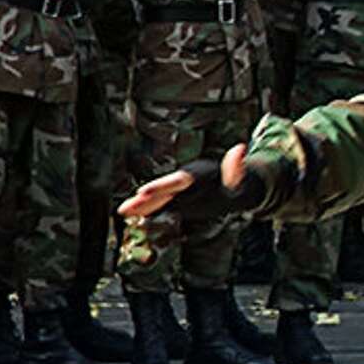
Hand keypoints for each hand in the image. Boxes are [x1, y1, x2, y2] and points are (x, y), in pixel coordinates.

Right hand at [118, 143, 258, 219]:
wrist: (236, 186)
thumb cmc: (239, 184)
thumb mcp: (241, 179)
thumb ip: (237, 167)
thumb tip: (241, 149)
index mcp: (197, 176)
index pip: (177, 181)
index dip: (161, 187)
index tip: (144, 191)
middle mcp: (184, 182)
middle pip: (162, 190)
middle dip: (146, 197)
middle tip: (127, 206)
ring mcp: (180, 191)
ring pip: (158, 198)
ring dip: (141, 204)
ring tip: (123, 211)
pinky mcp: (179, 199)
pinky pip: (161, 204)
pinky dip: (146, 209)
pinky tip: (130, 214)